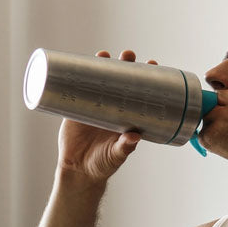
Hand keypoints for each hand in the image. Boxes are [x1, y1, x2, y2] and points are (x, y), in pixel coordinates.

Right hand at [57, 50, 157, 182]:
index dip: (146, 77)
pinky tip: (76, 64)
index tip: (153, 64)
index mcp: (126, 115)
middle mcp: (112, 107)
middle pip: (119, 79)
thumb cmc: (103, 165)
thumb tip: (134, 137)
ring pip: (98, 79)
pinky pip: (75, 88)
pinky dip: (75, 76)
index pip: (139, 91)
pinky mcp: (74, 108)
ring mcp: (93, 105)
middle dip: (124, 65)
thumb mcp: (116, 156)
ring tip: (104, 54)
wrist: (78, 171)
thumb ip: (125, 148)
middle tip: (128, 55)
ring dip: (101, 64)